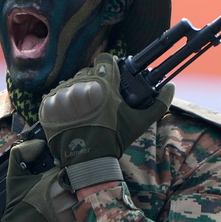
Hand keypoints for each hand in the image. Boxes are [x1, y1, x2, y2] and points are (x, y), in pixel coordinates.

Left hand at [40, 52, 174, 190]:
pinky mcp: (49, 105)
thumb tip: (171, 88)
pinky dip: (61, 104)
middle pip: (87, 72)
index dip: (109, 67)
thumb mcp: (140, 122)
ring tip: (84, 111)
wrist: (90, 161)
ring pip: (71, 83)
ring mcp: (63, 95)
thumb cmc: (115, 140)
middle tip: (99, 101)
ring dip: (77, 93)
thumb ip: (159, 104)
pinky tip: (71, 116)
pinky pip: (55, 95)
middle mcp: (82, 86)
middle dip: (93, 83)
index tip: (111, 78)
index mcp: (104, 85)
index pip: (105, 60)